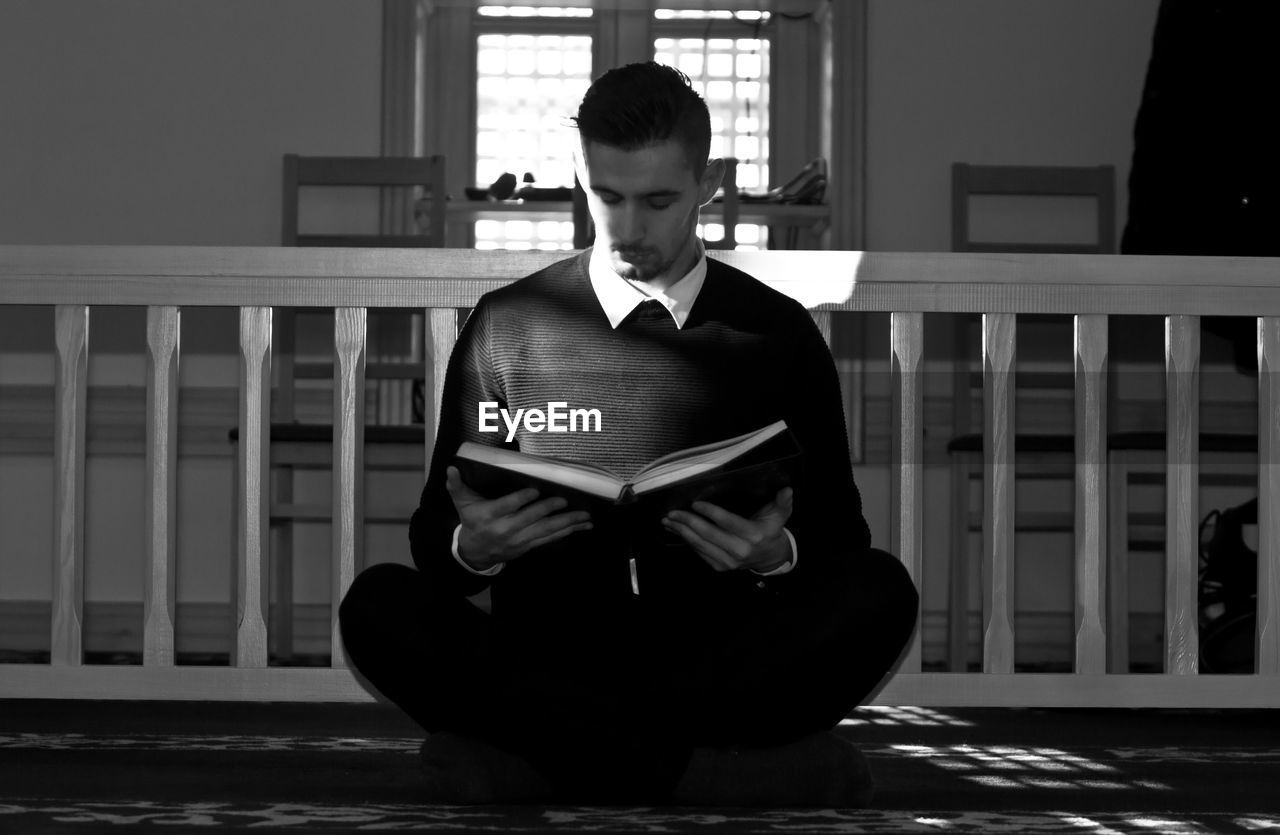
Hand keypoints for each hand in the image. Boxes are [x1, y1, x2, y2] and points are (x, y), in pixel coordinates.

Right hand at [446, 466, 591, 571]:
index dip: (521, 500)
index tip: (535, 490)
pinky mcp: (529, 546)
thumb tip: (451, 468)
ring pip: (545, 530)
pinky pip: (550, 538)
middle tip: (564, 499)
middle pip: (530, 519)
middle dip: (548, 509)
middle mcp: (506, 530)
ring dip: (567, 523)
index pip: (507, 507)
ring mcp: (520, 540)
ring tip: (584, 515)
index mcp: (490, 516)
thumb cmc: (471, 520)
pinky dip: (568, 532)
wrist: (475, 552)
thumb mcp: (462, 502)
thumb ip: (456, 485)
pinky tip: (582, 525)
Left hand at [661, 487, 793, 573]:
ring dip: (682, 532)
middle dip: (688, 522)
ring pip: (700, 545)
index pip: (727, 522)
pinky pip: (700, 553)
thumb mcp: (779, 515)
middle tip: (673, 512)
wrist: (770, 558)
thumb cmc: (771, 531)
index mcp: (753, 535)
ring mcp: (729, 561)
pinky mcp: (721, 567)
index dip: (710, 512)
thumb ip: (782, 502)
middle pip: (708, 534)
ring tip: (669, 521)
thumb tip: (787, 489)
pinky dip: (687, 541)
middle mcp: (740, 550)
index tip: (695, 504)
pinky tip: (678, 531)